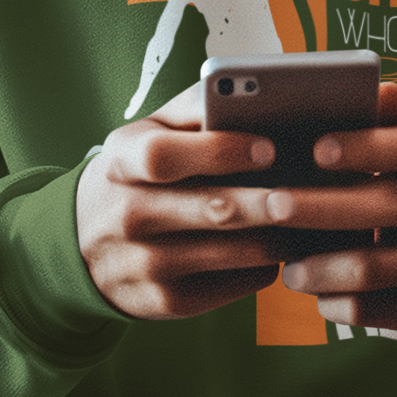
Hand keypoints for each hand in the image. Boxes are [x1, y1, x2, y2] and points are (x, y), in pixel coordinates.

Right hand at [76, 84, 286, 320]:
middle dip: (266, 201)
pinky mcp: (166, 303)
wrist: (85, 243)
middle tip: (309, 191)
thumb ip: (195, 109)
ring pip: (235, 252)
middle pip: (212, 209)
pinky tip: (285, 246)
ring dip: (280, 235)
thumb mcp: (148, 132)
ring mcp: (145, 264)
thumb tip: (259, 93)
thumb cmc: (139, 173)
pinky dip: (269, 264)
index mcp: (122, 161)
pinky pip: (236, 284)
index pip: (163, 156)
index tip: (268, 147)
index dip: (219, 151)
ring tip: (311, 215)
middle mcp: (128, 215)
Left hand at [275, 84, 396, 340]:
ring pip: (378, 267)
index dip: (367, 147)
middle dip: (323, 207)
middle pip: (387, 206)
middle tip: (272, 206)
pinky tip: (318, 295)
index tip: (316, 149)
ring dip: (323, 268)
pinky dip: (340, 303)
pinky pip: (382, 309)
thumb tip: (368, 87)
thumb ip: (386, 127)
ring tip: (287, 269)